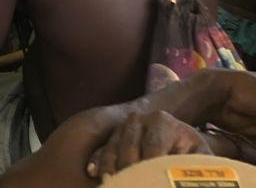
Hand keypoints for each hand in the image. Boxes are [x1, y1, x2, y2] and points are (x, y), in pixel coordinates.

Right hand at [86, 110, 209, 180]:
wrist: (180, 142)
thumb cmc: (192, 153)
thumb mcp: (201, 156)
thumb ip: (196, 165)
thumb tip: (186, 179)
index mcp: (163, 121)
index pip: (153, 146)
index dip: (152, 167)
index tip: (154, 182)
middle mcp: (139, 120)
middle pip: (129, 148)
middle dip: (131, 171)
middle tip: (132, 185)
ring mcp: (122, 127)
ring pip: (112, 151)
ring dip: (113, 171)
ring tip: (118, 184)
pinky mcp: (111, 138)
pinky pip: (101, 153)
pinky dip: (101, 167)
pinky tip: (102, 179)